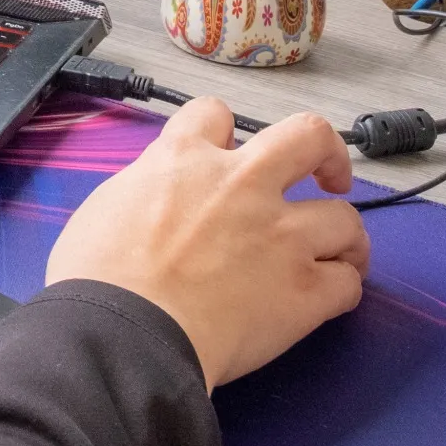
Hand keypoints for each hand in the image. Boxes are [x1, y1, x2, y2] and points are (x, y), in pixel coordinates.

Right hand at [45, 100, 369, 388]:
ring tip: (337, 255)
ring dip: (343, 237)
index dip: (226, 132)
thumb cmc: (98, 276)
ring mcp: (281, 236)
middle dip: (328, 153)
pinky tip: (326, 301)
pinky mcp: (305, 291)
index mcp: (185, 158)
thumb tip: (160, 197)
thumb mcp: (108, 204)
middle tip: (326, 176)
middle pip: (308, 136)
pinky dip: (340, 290)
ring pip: (345, 219)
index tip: (231, 152)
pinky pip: (347, 284)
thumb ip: (149, 187)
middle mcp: (242, 184)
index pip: (215, 113)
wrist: (124, 332)